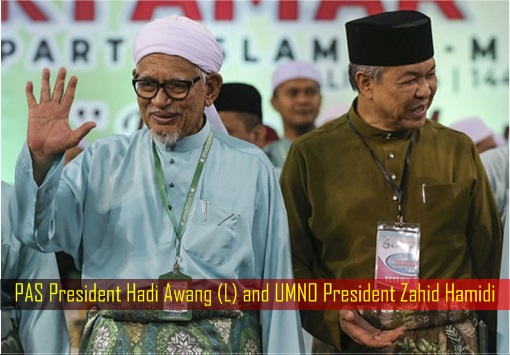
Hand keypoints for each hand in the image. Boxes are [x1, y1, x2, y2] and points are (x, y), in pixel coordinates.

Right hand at [26, 67, 95, 182]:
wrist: (44, 150)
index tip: (75, 77)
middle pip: (58, 90)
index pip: (69, 96)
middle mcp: (54, 108)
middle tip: (63, 68)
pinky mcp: (33, 112)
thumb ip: (83, 130)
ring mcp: (43, 109)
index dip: (71, 87)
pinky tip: (30, 83)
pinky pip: (31, 99)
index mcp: (64, 113)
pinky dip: (30, 91)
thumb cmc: (59, 146)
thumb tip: (94, 123)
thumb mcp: (73, 138)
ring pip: (45, 91)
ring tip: (46, 69)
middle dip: (60, 80)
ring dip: (45, 81)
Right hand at [339, 310, 405, 347]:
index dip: (380, 343)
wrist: (345, 315)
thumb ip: (346, 314)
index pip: (370, 342)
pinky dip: (392, 333)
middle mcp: (366, 337)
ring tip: (403, 330)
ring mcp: (371, 335)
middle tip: (401, 332)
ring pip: (384, 338)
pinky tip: (399, 329)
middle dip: (391, 338)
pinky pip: (385, 335)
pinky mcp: (374, 332)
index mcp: (358, 334)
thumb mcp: (343, 312)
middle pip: (380, 341)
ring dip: (394, 335)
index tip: (389, 342)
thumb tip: (350, 315)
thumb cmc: (344, 313)